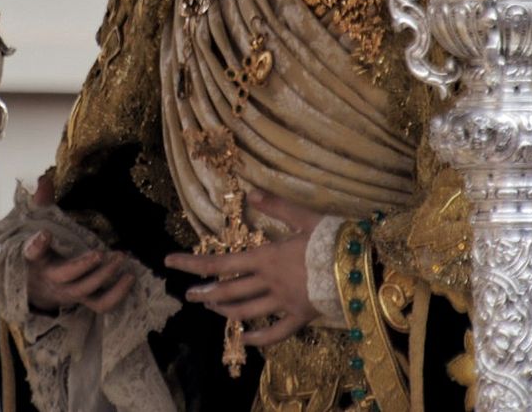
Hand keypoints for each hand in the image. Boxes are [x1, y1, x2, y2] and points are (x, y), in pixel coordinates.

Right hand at [23, 171, 134, 313]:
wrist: (37, 287)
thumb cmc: (40, 252)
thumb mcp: (36, 227)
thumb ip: (42, 203)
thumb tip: (45, 177)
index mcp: (36, 258)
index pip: (31, 252)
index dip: (37, 246)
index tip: (44, 234)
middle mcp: (51, 278)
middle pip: (65, 275)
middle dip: (84, 265)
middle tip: (102, 252)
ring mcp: (68, 292)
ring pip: (85, 290)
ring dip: (104, 276)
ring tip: (121, 257)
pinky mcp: (84, 300)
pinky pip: (101, 304)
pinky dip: (117, 294)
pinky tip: (130, 277)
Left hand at [164, 192, 322, 347]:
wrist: (362, 268)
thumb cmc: (333, 239)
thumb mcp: (304, 216)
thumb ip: (275, 206)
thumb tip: (250, 194)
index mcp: (266, 257)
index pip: (221, 262)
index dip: (193, 264)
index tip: (170, 263)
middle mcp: (269, 283)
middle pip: (228, 291)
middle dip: (204, 293)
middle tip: (187, 295)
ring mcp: (283, 303)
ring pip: (246, 312)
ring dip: (224, 311)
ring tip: (210, 308)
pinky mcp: (300, 318)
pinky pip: (274, 333)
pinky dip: (257, 338)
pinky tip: (245, 339)